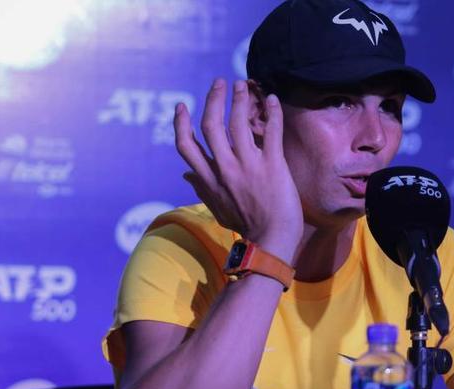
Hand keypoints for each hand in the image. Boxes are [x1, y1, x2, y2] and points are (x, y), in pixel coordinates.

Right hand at [174, 79, 302, 262]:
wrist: (272, 240)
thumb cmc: (246, 226)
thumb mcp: (217, 209)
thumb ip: (202, 188)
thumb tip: (186, 174)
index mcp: (210, 179)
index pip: (186, 146)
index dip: (181, 123)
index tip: (182, 106)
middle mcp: (225, 168)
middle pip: (211, 125)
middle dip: (213, 99)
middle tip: (219, 82)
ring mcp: (248, 165)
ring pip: (238, 122)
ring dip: (239, 99)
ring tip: (241, 84)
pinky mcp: (272, 165)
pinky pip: (271, 131)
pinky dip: (272, 112)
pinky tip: (272, 99)